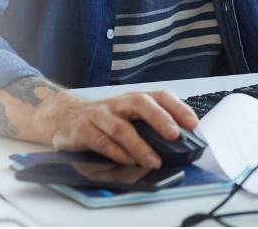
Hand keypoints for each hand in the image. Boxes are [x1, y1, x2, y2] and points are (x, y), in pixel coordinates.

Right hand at [43, 90, 198, 168]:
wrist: (64, 118)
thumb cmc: (104, 120)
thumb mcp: (128, 117)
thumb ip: (149, 126)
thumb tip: (179, 142)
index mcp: (134, 99)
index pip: (160, 96)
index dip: (178, 107)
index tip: (193, 123)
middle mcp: (118, 104)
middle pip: (141, 104)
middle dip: (160, 118)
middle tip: (175, 134)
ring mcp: (100, 115)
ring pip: (121, 127)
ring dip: (140, 145)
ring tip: (154, 161)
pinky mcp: (83, 130)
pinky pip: (101, 141)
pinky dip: (116, 152)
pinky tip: (128, 161)